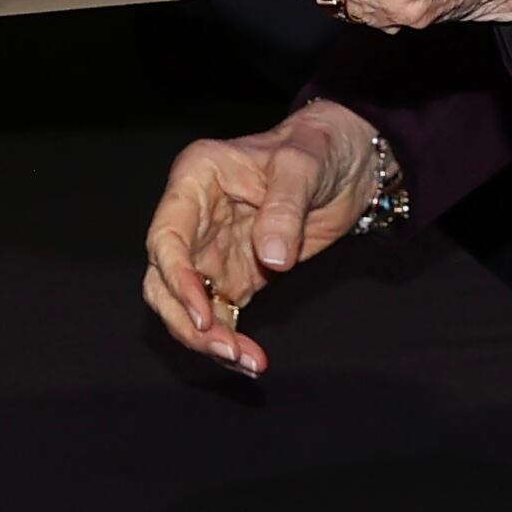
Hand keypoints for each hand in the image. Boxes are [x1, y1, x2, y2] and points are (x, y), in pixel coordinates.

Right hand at [141, 101, 384, 376]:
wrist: (347, 163)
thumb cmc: (316, 149)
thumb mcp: (302, 167)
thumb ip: (284, 210)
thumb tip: (271, 259)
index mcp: (195, 181)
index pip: (166, 236)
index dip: (177, 279)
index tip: (203, 315)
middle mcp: (194, 218)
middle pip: (165, 279)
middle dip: (189, 321)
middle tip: (228, 351)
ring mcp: (212, 250)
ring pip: (186, 304)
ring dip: (209, 338)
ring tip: (248, 362)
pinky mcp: (236, 276)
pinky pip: (219, 315)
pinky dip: (229, 341)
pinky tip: (251, 360)